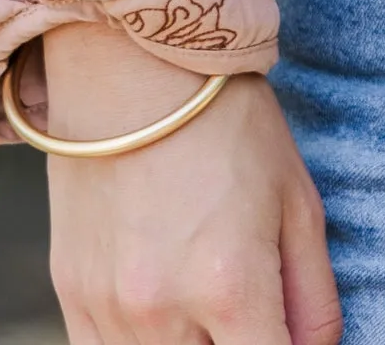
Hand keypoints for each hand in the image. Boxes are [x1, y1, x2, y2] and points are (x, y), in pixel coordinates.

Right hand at [39, 27, 340, 344]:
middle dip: (237, 342)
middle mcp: (162, 312)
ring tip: (205, 295)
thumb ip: (313, 296)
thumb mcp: (297, 200)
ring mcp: (109, 310)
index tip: (283, 331)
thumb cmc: (229, 125)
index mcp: (230, 287)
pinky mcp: (71, 297)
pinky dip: (141, 343)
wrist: (134, 66)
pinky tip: (163, 308)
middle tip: (245, 308)